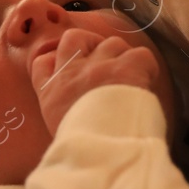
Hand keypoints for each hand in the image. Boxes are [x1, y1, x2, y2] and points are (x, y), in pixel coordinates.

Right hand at [30, 29, 160, 135]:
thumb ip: (61, 112)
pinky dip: (146, 66)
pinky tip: (145, 80)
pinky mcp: (126, 67)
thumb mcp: (57, 129)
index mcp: (51, 90)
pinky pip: (140, 54)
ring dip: (121, 56)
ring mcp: (98, 66)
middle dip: (90, 44)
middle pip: (74, 38)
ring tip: (129, 77)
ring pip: (111, 43)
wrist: (99, 151)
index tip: (68, 67)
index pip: (42, 61)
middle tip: (104, 62)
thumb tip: (77, 110)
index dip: (55, 59)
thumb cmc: (80, 147)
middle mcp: (71, 72)